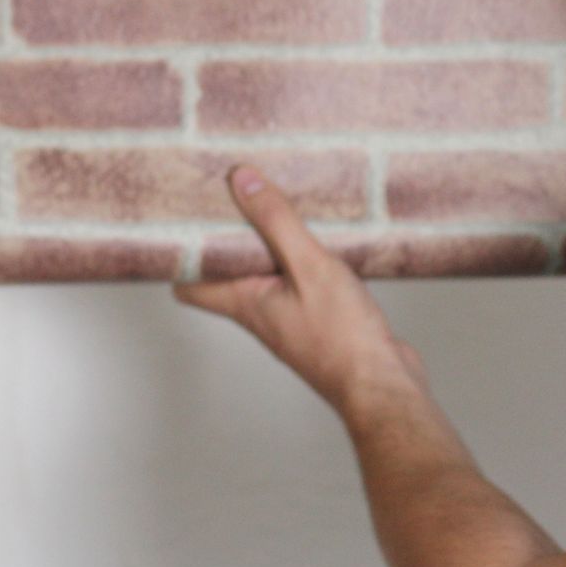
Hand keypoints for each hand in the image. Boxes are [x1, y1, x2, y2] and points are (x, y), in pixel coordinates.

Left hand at [175, 165, 425, 418]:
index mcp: (245, 302)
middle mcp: (260, 312)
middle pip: (228, 272)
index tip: (185, 217)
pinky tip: (321, 234)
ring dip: (267, 243)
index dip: (183, 253)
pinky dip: (301, 256)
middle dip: (229, 235)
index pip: (189, 285)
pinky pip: (299, 280)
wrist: (382, 385)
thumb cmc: (342, 337)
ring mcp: (289, 317)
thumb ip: (276, 223)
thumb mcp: (308, 266)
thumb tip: (241, 181)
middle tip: (232, 195)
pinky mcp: (319, 317)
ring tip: (275, 202)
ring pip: (266, 274)